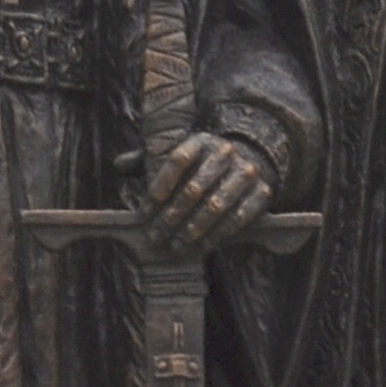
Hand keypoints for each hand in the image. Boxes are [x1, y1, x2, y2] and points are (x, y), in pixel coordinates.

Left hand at [145, 130, 273, 251]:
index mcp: (201, 141)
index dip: (160, 187)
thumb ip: (153, 167)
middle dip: (171, 216)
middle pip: (194, 188)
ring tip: (177, 244)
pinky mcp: (262, 192)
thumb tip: (123, 171)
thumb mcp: (183, 161)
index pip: (178, 161)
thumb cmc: (204, 169)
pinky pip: (237, 218)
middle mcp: (226, 152)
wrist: (250, 165)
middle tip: (156, 236)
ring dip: (193, 228)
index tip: (145, 212)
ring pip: (215, 205)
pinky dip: (217, 234)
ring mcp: (246, 172)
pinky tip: (202, 245)